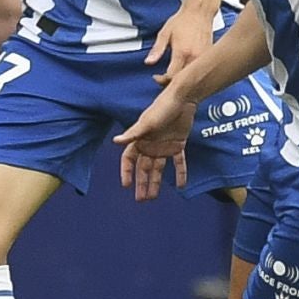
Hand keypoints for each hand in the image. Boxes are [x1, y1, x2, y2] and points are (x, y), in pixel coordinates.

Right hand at [113, 87, 193, 201]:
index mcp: (140, 139)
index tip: (126, 185)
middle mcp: (150, 145)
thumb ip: (132, 133)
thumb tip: (115, 141)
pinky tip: (181, 185)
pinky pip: (179, 162)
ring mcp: (164, 146)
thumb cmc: (162, 107)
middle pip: (144, 168)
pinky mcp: (178, 144)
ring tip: (153, 197)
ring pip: (159, 168)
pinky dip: (180, 173)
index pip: (129, 159)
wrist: (183, 99)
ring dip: (156, 182)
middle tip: (141, 199)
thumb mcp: (147, 122)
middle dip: (142, 183)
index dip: (126, 171)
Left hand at [145, 3, 214, 85]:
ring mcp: (204, 57)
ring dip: (183, 80)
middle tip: (163, 78)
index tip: (156, 77)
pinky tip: (186, 72)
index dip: (162, 80)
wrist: (200, 11)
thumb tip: (148, 62)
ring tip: (174, 77)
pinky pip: (200, 70)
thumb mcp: (164, 33)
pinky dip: (192, 74)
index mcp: (182, 52)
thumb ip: (157, 50)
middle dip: (171, 83)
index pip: (172, 76)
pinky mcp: (210, 56)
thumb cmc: (183, 20)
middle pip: (184, 80)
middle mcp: (195, 56)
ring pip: (193, 77)